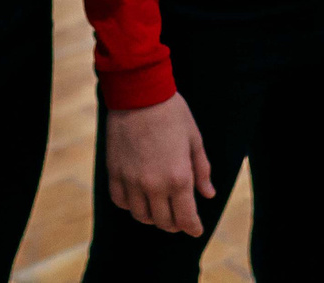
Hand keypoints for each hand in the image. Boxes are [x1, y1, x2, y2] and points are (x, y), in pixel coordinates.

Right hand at [105, 93, 215, 235]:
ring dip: (153, 217)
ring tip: (159, 208)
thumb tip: (208, 194)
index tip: (196, 229)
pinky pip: (121, 201)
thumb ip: (202, 170)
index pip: (186, 219)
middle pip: (164, 222)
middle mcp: (154, 185)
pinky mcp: (114, 172)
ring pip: (141, 215)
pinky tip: (138, 197)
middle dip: (175, 224)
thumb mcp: (194, 139)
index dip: (193, 228)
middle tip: (179, 219)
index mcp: (179, 178)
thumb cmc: (171, 112)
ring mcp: (131, 180)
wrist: (138, 93)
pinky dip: (131, 205)